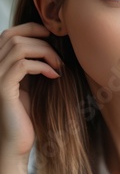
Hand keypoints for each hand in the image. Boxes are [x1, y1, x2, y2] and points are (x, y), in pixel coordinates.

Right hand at [0, 22, 62, 159]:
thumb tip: (50, 43)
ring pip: (20, 47)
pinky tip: (54, 76)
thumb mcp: (30, 84)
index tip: (52, 37)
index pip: (9, 33)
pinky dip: (43, 66)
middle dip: (42, 42)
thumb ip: (33, 64)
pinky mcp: (2, 88)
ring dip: (45, 53)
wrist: (15, 144)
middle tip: (58, 59)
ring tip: (59, 67)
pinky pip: (23, 64)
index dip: (31, 28)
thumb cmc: (26, 116)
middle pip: (14, 36)